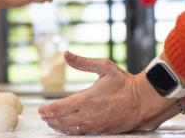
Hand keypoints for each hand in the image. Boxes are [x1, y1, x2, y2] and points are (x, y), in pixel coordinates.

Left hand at [38, 52, 173, 134]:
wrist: (144, 100)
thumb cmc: (124, 83)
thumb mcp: (104, 67)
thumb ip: (83, 62)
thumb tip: (66, 53)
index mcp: (87, 99)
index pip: (60, 108)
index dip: (48, 110)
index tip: (40, 109)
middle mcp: (89, 115)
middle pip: (62, 121)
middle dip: (50, 119)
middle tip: (43, 116)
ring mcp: (96, 125)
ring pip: (71, 129)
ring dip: (59, 126)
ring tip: (51, 123)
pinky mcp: (102, 131)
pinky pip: (82, 133)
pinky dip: (71, 131)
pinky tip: (67, 128)